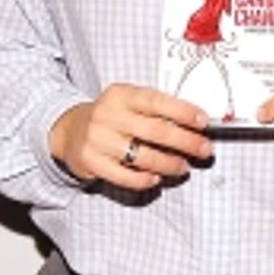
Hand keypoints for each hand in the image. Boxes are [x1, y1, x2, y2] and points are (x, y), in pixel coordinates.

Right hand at [50, 84, 211, 190]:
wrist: (69, 130)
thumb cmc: (110, 117)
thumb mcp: (127, 102)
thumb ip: (155, 110)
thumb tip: (194, 123)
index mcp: (120, 95)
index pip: (156, 101)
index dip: (183, 112)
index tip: (203, 122)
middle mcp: (107, 115)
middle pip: (155, 130)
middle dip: (185, 142)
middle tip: (204, 149)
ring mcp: (97, 139)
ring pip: (142, 156)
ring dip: (169, 164)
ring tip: (183, 167)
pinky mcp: (91, 161)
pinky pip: (124, 176)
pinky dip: (144, 179)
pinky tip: (156, 178)